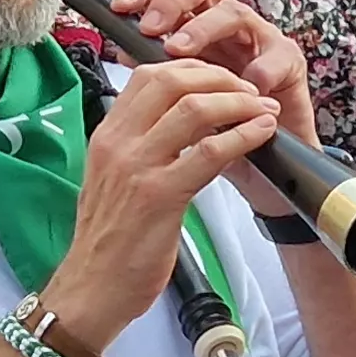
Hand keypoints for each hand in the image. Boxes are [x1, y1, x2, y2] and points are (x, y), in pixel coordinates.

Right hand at [41, 58, 278, 344]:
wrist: (92, 288)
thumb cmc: (109, 240)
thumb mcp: (114, 180)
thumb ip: (139, 148)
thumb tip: (179, 126)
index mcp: (107, 135)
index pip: (148, 75)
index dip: (193, 68)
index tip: (222, 79)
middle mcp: (118, 143)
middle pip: (173, 81)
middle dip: (220, 78)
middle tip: (249, 91)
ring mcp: (137, 167)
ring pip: (194, 109)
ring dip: (239, 103)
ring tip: (263, 110)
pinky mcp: (160, 196)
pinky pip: (209, 153)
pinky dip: (243, 136)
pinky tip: (261, 134)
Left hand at [102, 0, 317, 158]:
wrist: (265, 162)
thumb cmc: (221, 124)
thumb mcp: (181, 97)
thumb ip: (160, 70)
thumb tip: (124, 50)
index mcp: (198, 26)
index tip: (120, 6)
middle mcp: (228, 25)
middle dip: (173, 0)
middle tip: (151, 28)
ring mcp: (260, 39)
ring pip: (235, 12)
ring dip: (205, 27)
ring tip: (182, 50)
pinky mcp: (290, 63)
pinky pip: (276, 57)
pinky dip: (259, 70)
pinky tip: (246, 85)